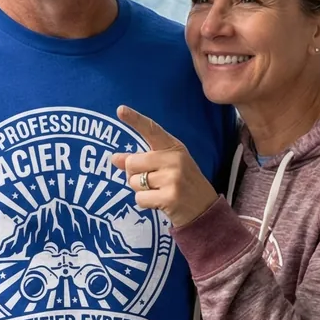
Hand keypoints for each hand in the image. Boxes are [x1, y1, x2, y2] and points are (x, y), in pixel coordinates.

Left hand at [112, 106, 217, 227]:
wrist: (205, 210)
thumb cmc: (182, 184)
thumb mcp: (165, 166)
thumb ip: (140, 160)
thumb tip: (114, 158)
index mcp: (174, 147)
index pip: (152, 130)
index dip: (135, 119)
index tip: (120, 110)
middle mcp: (174, 159)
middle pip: (131, 162)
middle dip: (134, 175)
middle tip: (152, 182)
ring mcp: (173, 178)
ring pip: (134, 182)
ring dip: (140, 190)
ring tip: (159, 192)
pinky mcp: (170, 197)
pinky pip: (139, 198)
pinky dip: (145, 203)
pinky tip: (160, 202)